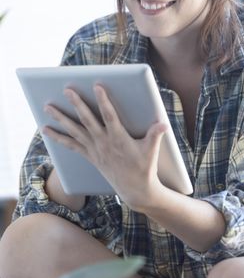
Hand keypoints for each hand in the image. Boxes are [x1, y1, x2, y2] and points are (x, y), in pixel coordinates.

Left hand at [43, 85, 166, 209]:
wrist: (135, 190)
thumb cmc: (145, 167)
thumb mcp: (151, 150)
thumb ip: (155, 134)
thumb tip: (162, 123)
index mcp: (119, 138)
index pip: (109, 116)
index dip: (103, 101)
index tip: (97, 86)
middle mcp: (103, 143)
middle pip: (87, 120)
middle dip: (77, 104)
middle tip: (67, 90)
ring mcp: (94, 150)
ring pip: (74, 131)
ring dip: (60, 118)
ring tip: (48, 107)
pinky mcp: (90, 156)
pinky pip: (71, 145)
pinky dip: (58, 137)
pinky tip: (47, 129)